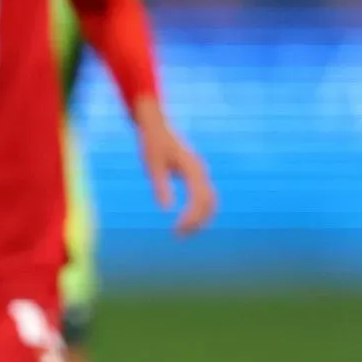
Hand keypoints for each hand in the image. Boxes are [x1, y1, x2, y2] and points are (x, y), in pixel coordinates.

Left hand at [133, 97, 216, 236]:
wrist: (155, 126)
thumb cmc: (151, 144)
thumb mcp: (152, 165)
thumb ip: (160, 185)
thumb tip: (166, 209)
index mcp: (192, 168)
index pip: (199, 198)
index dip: (191, 217)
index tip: (178, 230)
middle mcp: (200, 170)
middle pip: (209, 201)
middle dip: (198, 220)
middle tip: (179, 236)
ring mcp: (200, 171)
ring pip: (210, 199)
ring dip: (200, 217)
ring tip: (182, 232)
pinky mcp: (195, 172)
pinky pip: (204, 194)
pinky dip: (199, 209)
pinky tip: (186, 220)